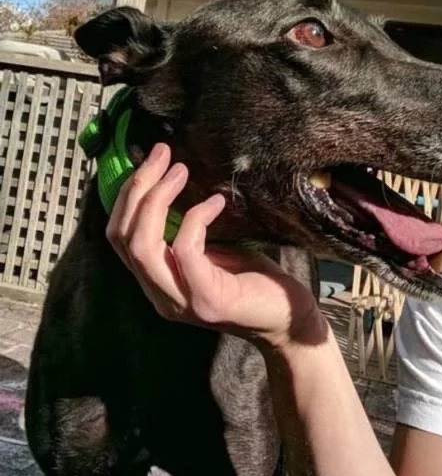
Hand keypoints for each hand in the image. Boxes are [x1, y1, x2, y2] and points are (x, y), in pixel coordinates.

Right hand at [106, 143, 327, 349]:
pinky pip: (186, 250)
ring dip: (157, 199)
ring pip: (143, 246)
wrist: (287, 320)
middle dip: (138, 189)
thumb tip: (173, 187)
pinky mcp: (207, 300)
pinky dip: (196, 219)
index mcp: (158, 283)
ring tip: (180, 171)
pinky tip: (216, 203)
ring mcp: (181, 301)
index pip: (121, 237)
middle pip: (125, 237)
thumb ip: (186, 235)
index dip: (128, 195)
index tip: (151, 162)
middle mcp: (161, 296)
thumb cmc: (254, 283)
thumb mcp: (212, 253)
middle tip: (162, 156)